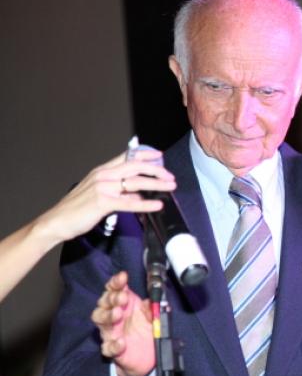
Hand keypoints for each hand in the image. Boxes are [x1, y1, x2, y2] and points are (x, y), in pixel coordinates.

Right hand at [32, 150, 175, 244]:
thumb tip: (138, 192)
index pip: (126, 157)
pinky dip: (146, 203)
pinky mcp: (102, 203)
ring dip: (156, 184)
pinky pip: (129, 202)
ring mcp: (103, 188)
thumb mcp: (98, 193)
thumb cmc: (77, 208)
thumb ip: (118, 190)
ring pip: (135, 182)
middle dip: (156, 170)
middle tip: (170, 176)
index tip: (159, 155)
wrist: (56, 221)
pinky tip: (157, 205)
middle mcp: (103, 176)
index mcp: (102, 171)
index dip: (145, 154)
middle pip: (135, 167)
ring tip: (170, 187)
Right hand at [92, 271, 155, 375]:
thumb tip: (152, 302)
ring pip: (100, 321)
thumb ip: (152, 308)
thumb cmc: (146, 332)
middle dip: (112, 298)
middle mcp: (114, 317)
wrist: (147, 358)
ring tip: (118, 314)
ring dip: (108, 316)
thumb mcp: (153, 317)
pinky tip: (121, 343)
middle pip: (104, 303)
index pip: (114, 290)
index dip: (116, 283)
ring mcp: (111, 333)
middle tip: (123, 298)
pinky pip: (107, 347)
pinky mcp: (113, 350)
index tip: (123, 277)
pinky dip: (113, 345)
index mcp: (124, 305)